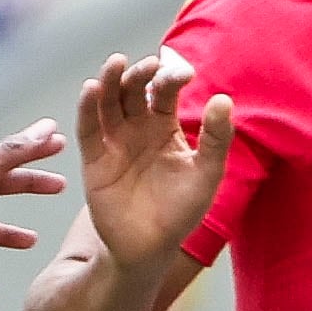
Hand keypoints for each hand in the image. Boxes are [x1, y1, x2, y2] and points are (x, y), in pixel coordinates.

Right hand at [76, 50, 234, 267]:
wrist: (150, 247)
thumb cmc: (181, 211)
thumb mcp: (207, 174)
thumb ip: (217, 138)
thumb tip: (223, 99)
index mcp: (165, 126)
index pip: (165, 92)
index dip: (171, 78)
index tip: (185, 73)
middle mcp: (137, 127)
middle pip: (133, 90)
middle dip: (139, 74)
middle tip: (149, 66)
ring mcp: (114, 140)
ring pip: (108, 101)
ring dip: (110, 80)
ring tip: (116, 63)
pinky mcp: (94, 157)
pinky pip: (89, 127)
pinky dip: (88, 106)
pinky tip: (93, 88)